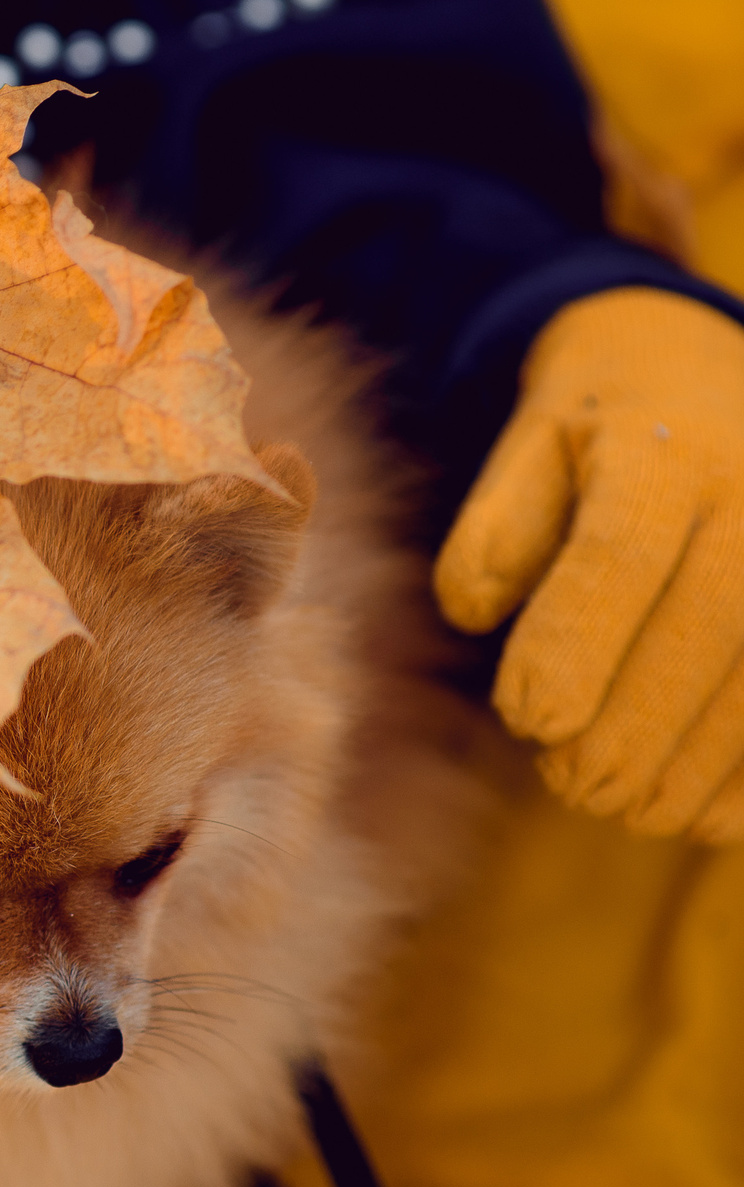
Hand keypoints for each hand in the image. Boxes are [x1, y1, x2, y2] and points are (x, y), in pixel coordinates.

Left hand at [436, 286, 743, 843]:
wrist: (703, 366)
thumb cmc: (597, 425)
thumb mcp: (531, 445)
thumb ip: (498, 524)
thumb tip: (474, 610)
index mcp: (664, 448)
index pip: (620, 552)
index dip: (574, 644)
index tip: (526, 719)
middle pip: (712, 620)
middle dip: (639, 723)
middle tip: (572, 786)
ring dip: (703, 760)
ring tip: (627, 810)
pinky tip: (708, 821)